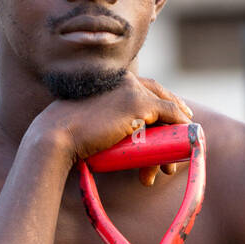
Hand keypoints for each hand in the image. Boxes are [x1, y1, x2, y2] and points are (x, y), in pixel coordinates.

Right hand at [38, 72, 193, 187]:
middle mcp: (122, 79)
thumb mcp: (83, 121)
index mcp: (108, 80)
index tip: (170, 114)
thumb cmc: (63, 135)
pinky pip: (171, 113)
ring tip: (170, 164)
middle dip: (173, 114)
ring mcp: (132, 89)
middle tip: (183, 129)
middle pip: (158, 92)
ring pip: (165, 109)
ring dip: (173, 133)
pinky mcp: (139, 104)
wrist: (56, 135)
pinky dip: (181, 126)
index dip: (160, 99)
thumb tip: (103, 135)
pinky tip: (188, 139)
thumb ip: (97, 119)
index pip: (142, 85)